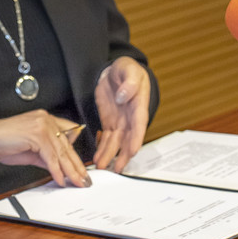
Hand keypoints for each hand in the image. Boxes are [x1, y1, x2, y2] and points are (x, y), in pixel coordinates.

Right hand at [0, 109, 90, 187]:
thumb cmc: (2, 143)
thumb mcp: (30, 151)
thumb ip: (46, 157)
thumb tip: (59, 168)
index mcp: (46, 119)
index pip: (68, 137)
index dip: (75, 154)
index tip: (81, 169)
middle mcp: (46, 119)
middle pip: (67, 146)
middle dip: (77, 166)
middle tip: (84, 180)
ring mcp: (42, 125)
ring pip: (61, 153)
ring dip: (70, 171)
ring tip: (77, 183)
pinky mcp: (37, 134)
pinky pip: (51, 157)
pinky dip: (56, 171)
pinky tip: (60, 180)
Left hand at [92, 57, 151, 172]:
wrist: (116, 71)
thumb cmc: (127, 69)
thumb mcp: (129, 70)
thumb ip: (128, 83)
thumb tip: (123, 96)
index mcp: (138, 105)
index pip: (139, 125)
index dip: (136, 139)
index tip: (132, 151)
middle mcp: (130, 118)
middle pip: (128, 140)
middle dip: (123, 155)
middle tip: (117, 168)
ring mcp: (120, 122)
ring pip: (116, 143)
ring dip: (110, 156)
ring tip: (103, 168)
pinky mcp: (110, 123)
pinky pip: (106, 139)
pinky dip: (103, 150)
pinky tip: (98, 160)